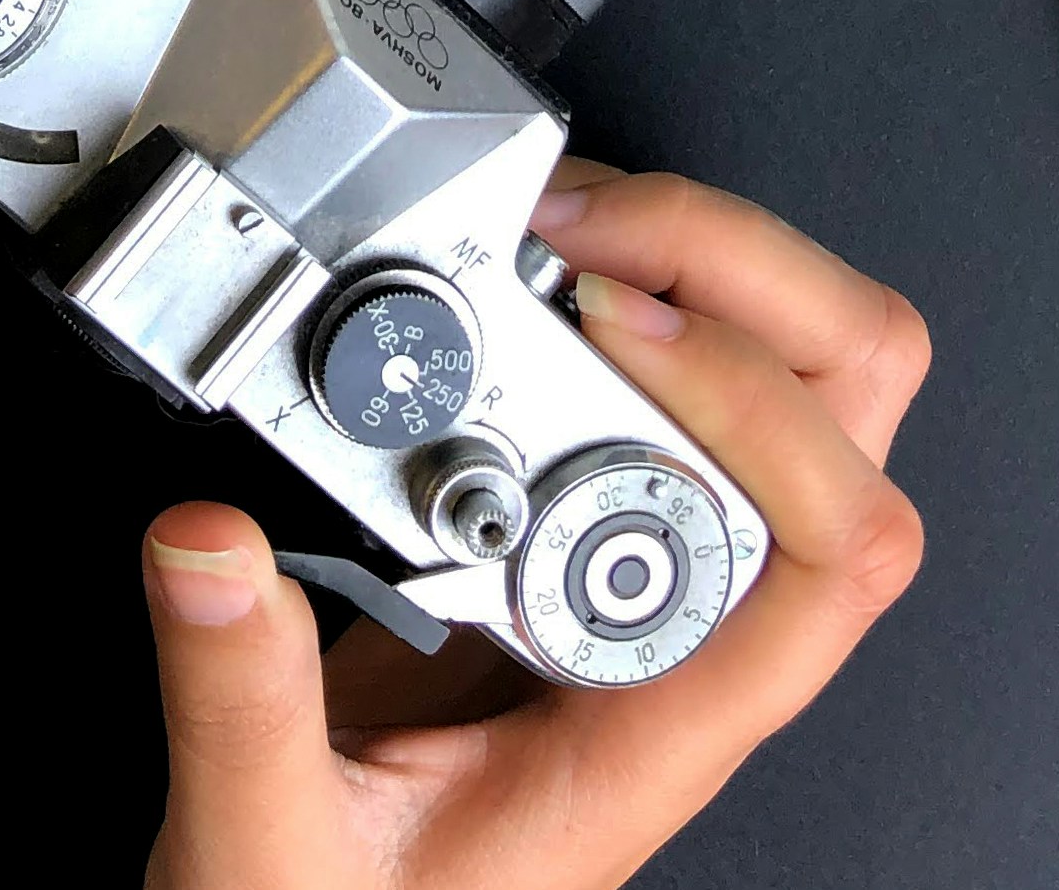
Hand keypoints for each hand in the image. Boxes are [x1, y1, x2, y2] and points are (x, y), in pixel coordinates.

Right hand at [138, 163, 928, 889]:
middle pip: (849, 405)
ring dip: (698, 262)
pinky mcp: (594, 509)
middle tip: (588, 233)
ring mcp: (656, 557)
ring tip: (560, 231)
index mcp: (661, 725)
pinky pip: (693, 364)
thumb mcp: (274, 858)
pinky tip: (523, 270)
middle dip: (742, 271)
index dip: (764, 405)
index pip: (840, 546)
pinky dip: (630, 281)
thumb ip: (244, 706)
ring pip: (796, 368)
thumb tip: (209, 545)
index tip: (615, 326)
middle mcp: (692, 625)